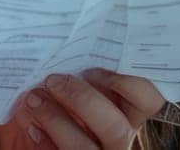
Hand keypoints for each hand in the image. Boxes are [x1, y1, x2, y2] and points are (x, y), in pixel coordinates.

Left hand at [0, 70, 164, 148]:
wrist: (47, 135)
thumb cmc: (69, 99)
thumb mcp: (86, 85)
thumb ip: (88, 73)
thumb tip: (72, 40)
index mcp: (130, 115)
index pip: (149, 100)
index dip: (127, 83)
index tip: (93, 66)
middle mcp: (120, 141)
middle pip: (116, 128)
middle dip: (82, 100)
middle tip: (53, 79)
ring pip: (83, 147)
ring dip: (54, 119)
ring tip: (33, 98)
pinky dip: (41, 141)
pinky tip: (30, 125)